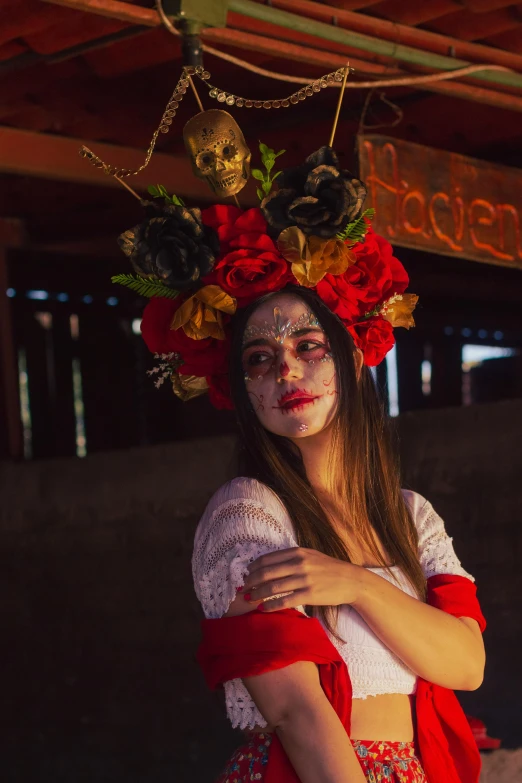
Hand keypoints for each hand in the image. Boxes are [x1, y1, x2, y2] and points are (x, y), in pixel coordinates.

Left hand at [240, 547, 361, 611]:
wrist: (351, 580)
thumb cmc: (329, 569)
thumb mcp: (310, 556)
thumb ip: (292, 557)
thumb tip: (268, 565)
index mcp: (298, 552)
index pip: (267, 559)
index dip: (252, 568)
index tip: (245, 575)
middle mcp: (299, 563)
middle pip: (266, 572)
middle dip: (250, 581)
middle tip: (242, 588)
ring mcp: (305, 579)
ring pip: (273, 587)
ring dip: (257, 593)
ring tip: (249, 598)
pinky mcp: (310, 594)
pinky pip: (285, 601)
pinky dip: (271, 605)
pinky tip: (263, 608)